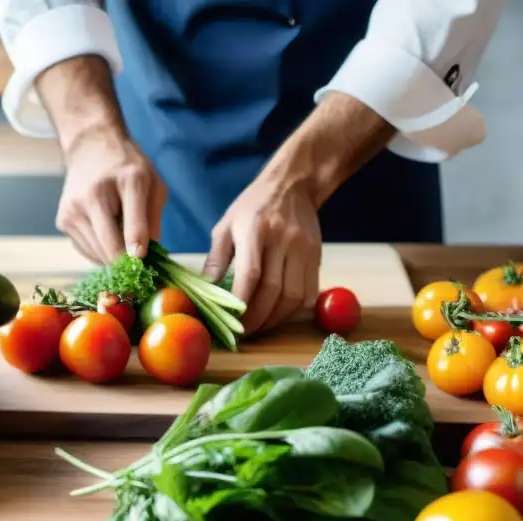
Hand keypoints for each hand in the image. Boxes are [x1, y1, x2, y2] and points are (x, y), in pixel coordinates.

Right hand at [57, 127, 166, 264]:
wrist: (91, 147)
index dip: (137, 246)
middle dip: (126, 262)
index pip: (133, 220)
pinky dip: (100, 252)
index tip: (140, 260)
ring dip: (113, 257)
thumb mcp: (153, 184)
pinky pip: (86, 251)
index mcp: (128, 180)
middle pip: (110, 245)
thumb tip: (146, 255)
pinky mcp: (63, 221)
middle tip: (138, 267)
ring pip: (97, 254)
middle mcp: (95, 194)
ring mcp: (74, 209)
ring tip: (121, 240)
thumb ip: (153, 218)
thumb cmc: (128, 169)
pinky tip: (106, 236)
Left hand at [204, 168, 321, 335]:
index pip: (251, 274)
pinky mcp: (316, 256)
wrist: (293, 184)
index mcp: (255, 229)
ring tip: (260, 327)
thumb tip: (205, 292)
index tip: (231, 322)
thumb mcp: (226, 226)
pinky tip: (278, 314)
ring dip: (275, 319)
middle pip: (273, 291)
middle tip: (243, 333)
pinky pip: (308, 293)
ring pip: (293, 297)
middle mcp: (283, 239)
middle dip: (257, 318)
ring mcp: (303, 249)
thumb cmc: (253, 207)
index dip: (241, 303)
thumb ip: (215, 259)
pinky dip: (293, 311)